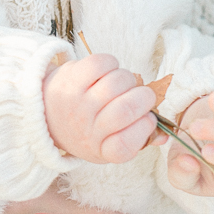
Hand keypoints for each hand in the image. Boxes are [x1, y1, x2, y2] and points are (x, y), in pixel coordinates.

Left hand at [43, 52, 159, 163]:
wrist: (49, 115)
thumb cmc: (90, 130)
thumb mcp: (111, 145)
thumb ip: (140, 140)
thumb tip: (163, 135)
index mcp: (99, 150)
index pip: (126, 145)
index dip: (145, 127)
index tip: (146, 119)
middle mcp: (85, 129)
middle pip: (126, 110)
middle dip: (144, 98)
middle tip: (140, 96)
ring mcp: (76, 103)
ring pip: (118, 82)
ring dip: (128, 79)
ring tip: (121, 85)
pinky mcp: (70, 78)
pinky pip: (101, 62)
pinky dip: (112, 63)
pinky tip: (107, 72)